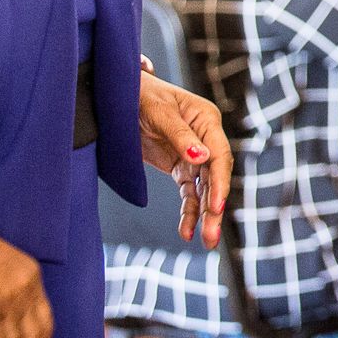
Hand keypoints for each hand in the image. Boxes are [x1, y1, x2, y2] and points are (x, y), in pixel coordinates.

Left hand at [139, 74, 231, 246]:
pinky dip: (189, 211)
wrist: (116, 94)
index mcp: (207, 119)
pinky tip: (186, 231)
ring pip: (204, 189)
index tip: (216, 207)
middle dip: (214, 208)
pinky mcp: (179, 166)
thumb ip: (180, 136)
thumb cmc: (138, 95)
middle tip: (212, 237)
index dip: (220, 182)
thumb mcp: (158, 113)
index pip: (220, 155)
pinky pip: (188, 192)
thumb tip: (203, 158)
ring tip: (206, 242)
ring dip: (204, 215)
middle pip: (215, 176)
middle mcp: (205, 138)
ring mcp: (193, 153)